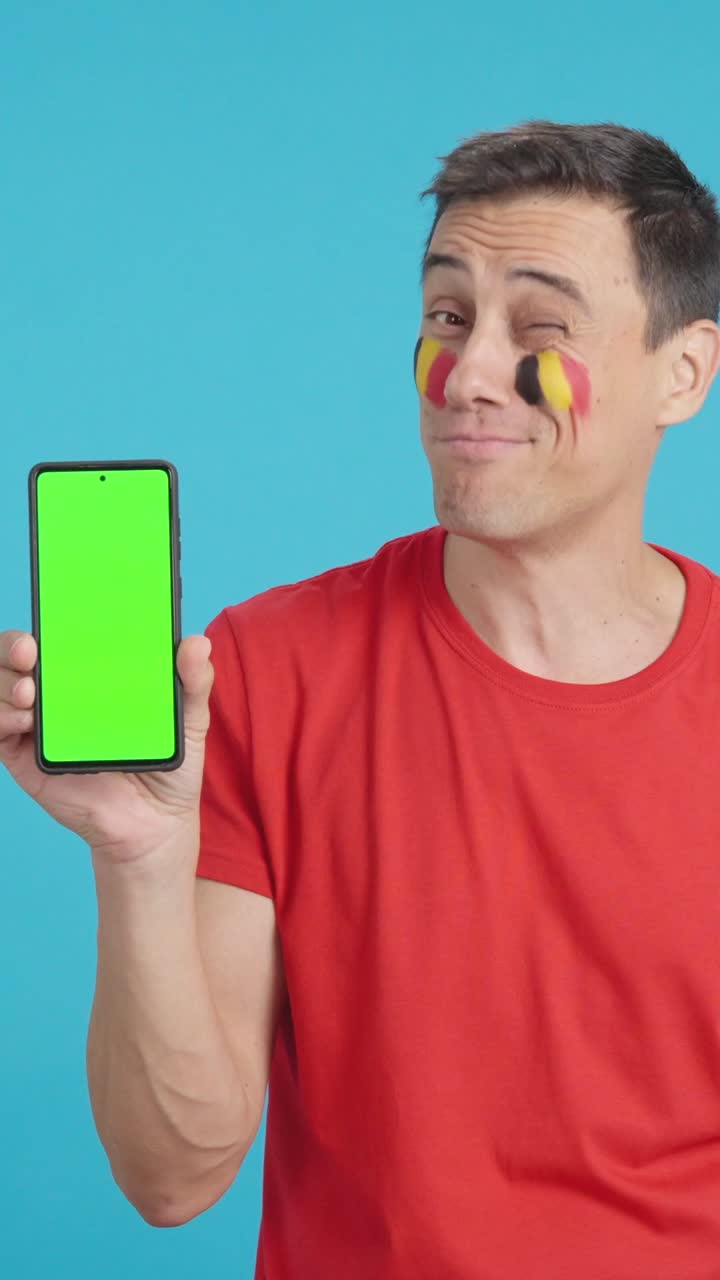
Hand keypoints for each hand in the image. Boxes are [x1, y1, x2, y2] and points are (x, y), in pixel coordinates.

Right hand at [0, 630, 213, 863]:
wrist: (155, 823)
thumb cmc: (168, 765)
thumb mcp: (189, 721)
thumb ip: (194, 682)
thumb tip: (196, 643)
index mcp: (93, 673)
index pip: (62, 635)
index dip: (50, 618)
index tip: (54, 613)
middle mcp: (59, 693)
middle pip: (19, 655)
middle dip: (14, 644)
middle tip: (30, 650)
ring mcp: (39, 724)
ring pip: (1, 687)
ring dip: (4, 681)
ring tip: (29, 692)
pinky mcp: (26, 758)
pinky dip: (1, 718)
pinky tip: (22, 720)